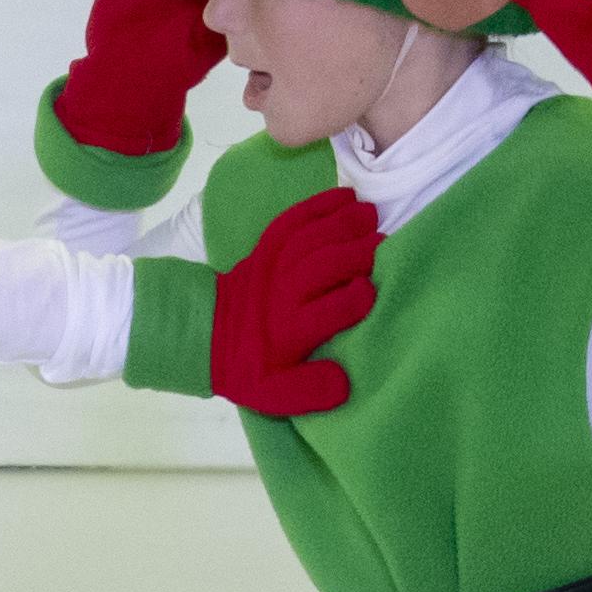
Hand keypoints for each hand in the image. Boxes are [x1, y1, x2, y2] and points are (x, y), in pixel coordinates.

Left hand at [210, 185, 381, 416]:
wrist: (206, 335)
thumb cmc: (251, 366)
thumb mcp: (273, 394)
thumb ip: (310, 392)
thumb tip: (344, 383)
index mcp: (286, 333)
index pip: (325, 313)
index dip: (352, 300)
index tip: (372, 292)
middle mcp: (279, 294)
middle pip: (320, 267)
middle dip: (354, 254)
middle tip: (384, 247)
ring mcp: (270, 267)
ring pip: (309, 239)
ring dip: (342, 224)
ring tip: (372, 217)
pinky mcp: (265, 247)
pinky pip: (292, 220)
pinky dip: (319, 204)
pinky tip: (348, 197)